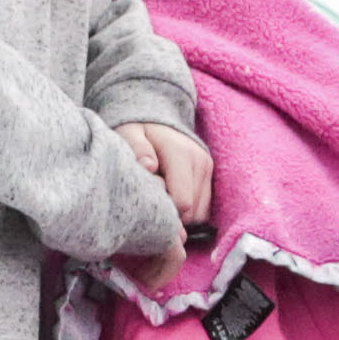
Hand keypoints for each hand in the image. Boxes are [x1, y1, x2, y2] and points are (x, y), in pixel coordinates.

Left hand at [117, 122, 215, 286]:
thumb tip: (148, 166)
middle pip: (191, 212)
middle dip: (171, 217)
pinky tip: (170, 202)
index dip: (164, 214)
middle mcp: (200, 162)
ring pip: (199, 214)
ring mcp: (207, 170)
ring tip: (160, 202)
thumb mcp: (130, 135)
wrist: (156, 122)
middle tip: (150, 208)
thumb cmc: (137, 132)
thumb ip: (137, 149)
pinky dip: (187, 212)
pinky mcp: (209, 177)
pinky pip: (203, 209)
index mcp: (182, 154)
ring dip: (180, 216)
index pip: (183, 202)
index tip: (146, 210)